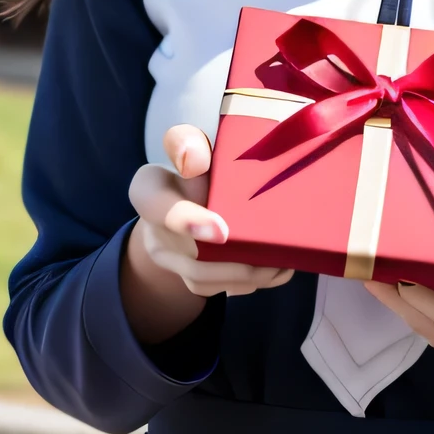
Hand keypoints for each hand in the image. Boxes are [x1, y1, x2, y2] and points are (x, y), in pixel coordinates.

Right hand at [121, 124, 293, 343]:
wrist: (182, 197)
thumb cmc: (194, 165)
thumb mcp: (189, 145)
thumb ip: (189, 144)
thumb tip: (193, 157)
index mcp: (150, 192)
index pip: (158, 206)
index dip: (186, 221)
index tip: (222, 232)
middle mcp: (154, 233)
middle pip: (190, 259)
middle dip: (234, 264)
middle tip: (274, 257)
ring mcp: (169, 260)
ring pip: (203, 280)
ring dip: (246, 277)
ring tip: (283, 265)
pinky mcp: (186, 277)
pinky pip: (213, 289)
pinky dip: (248, 284)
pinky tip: (277, 272)